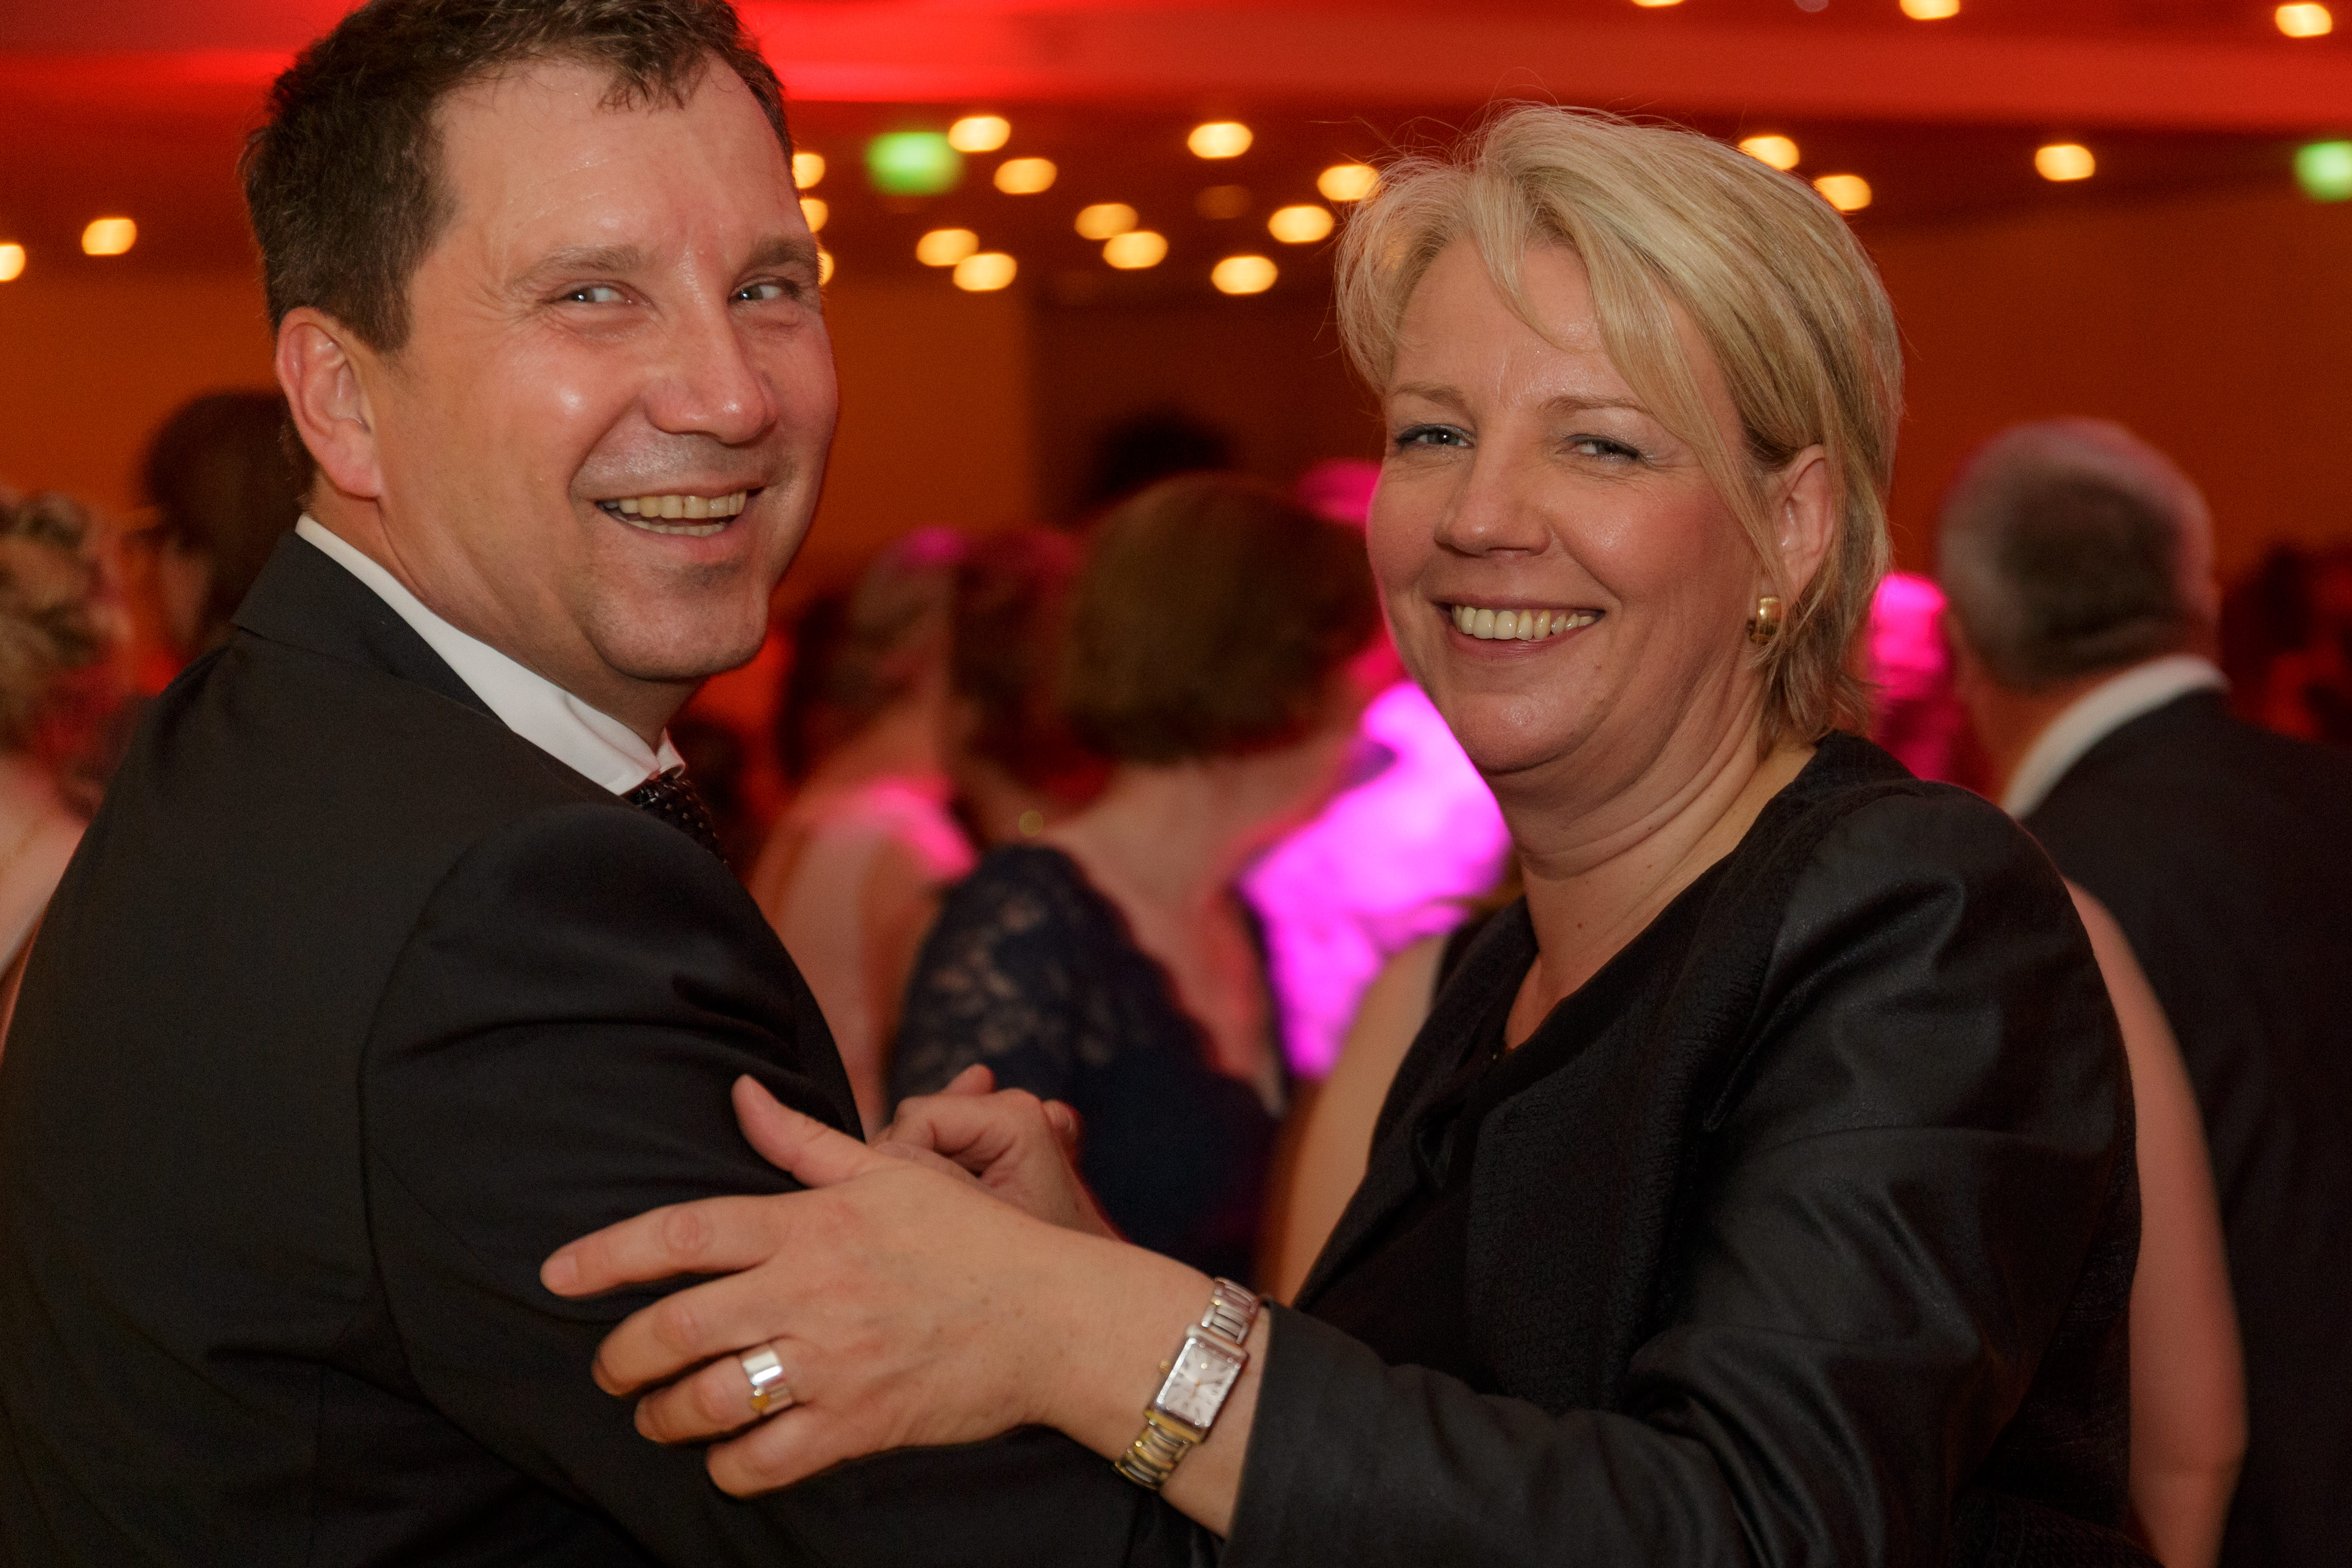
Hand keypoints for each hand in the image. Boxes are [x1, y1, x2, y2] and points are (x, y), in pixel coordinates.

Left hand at [540, 1076, 1112, 1493]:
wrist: (1053, 1316)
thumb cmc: (972, 1238)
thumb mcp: (890, 1171)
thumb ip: (802, 1140)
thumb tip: (739, 1092)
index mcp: (811, 1224)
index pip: (683, 1233)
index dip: (606, 1255)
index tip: (556, 1274)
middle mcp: (809, 1290)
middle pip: (674, 1326)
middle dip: (620, 1354)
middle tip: (610, 1366)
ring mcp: (831, 1361)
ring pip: (706, 1400)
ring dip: (663, 1414)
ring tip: (658, 1413)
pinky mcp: (856, 1423)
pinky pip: (761, 1460)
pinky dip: (727, 1466)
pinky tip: (726, 1458)